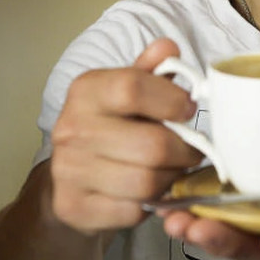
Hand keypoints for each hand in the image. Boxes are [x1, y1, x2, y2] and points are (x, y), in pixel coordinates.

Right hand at [49, 38, 203, 233]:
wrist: (68, 179)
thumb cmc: (109, 128)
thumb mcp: (126, 93)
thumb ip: (149, 72)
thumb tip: (167, 48)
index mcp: (86, 90)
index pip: (133, 88)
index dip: (172, 100)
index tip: (188, 109)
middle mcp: (70, 128)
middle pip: (151, 145)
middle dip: (184, 151)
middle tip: (192, 151)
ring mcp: (68, 170)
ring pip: (146, 182)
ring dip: (171, 179)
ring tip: (173, 170)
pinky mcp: (73, 206)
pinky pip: (132, 211)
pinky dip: (150, 204)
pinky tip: (149, 192)